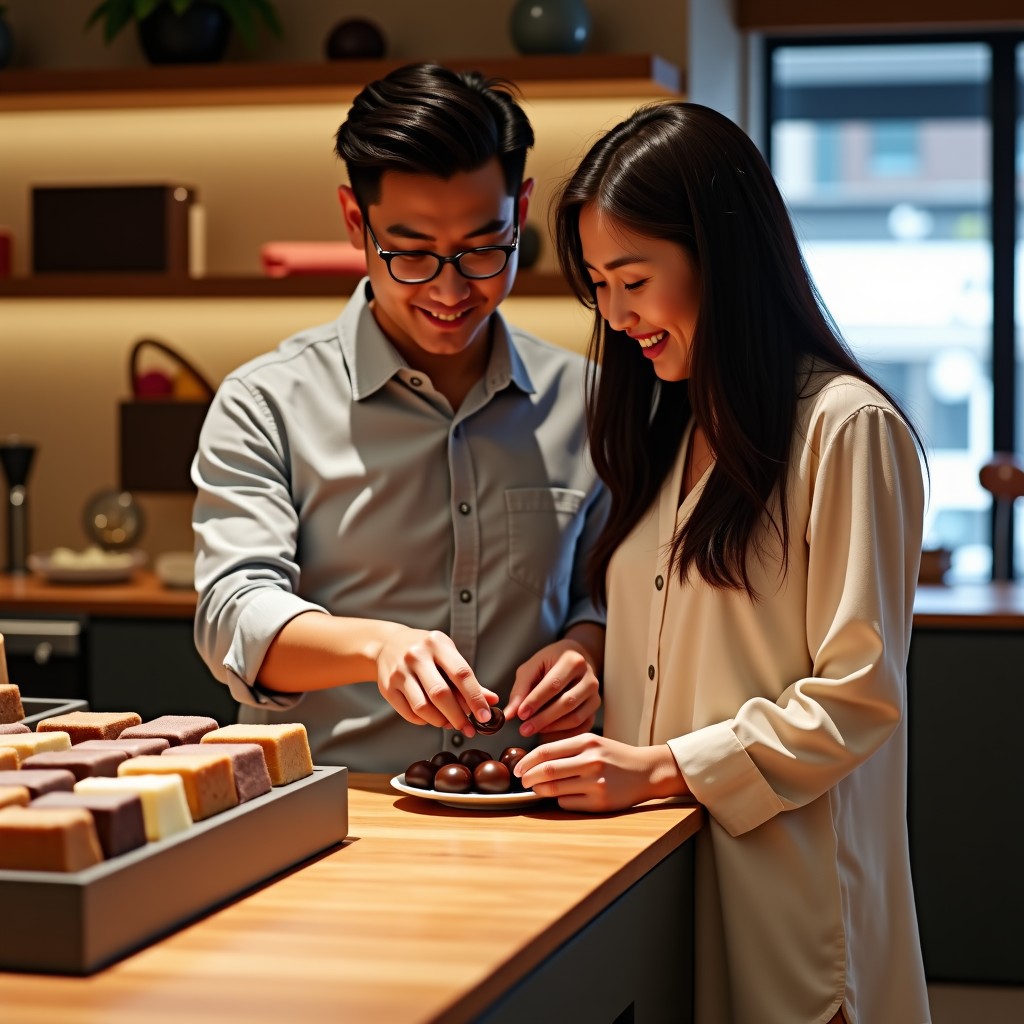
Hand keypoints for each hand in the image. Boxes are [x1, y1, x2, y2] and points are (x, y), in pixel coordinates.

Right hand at [375, 626, 495, 734]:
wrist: (387, 645)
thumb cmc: (426, 652)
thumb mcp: (448, 655)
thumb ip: (469, 679)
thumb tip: (492, 701)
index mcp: (437, 644)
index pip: (461, 673)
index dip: (475, 698)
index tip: (485, 717)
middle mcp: (416, 656)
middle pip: (440, 694)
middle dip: (458, 716)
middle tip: (469, 730)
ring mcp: (399, 672)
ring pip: (423, 707)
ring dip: (441, 721)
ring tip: (451, 724)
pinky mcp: (387, 687)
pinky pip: (409, 713)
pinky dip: (425, 721)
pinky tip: (433, 718)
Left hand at [505, 637, 600, 740]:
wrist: (576, 660)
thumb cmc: (551, 663)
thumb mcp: (533, 667)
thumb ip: (520, 689)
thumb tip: (510, 714)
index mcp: (573, 662)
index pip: (553, 684)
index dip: (536, 701)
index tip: (520, 714)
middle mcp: (589, 678)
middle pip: (566, 703)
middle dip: (543, 719)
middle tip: (524, 729)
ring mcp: (595, 695)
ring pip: (575, 718)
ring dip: (552, 728)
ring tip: (533, 731)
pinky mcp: (595, 710)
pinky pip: (581, 727)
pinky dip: (563, 734)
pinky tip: (547, 734)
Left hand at [514, 734, 688, 811]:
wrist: (646, 771)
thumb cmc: (615, 756)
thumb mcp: (593, 743)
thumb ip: (567, 749)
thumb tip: (534, 761)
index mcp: (587, 742)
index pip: (546, 751)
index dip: (527, 761)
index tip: (518, 768)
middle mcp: (591, 761)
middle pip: (547, 771)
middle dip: (529, 777)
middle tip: (522, 780)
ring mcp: (596, 782)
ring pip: (554, 789)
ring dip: (540, 790)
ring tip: (537, 788)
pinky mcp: (600, 802)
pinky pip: (568, 803)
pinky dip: (559, 800)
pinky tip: (562, 795)